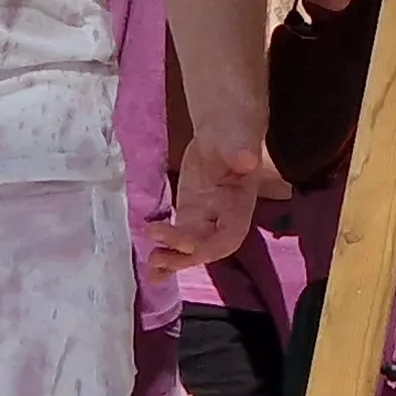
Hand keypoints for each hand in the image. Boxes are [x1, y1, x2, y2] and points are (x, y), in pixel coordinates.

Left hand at [150, 133, 285, 278]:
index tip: (186, 241)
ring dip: (173, 261)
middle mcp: (224, 219)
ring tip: (150, 266)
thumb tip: (247, 160)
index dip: (209, 245)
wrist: (222, 129)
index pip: (229, 236)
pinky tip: (148, 265)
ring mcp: (205, 220)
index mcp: (240, 205)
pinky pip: (178, 239)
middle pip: (206, 248)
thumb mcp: (239, 137)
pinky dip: (165, 252)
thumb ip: (242, 150)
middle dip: (184, 255)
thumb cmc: (235, 130)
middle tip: (157, 256)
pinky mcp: (189, 215)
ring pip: (191, 249)